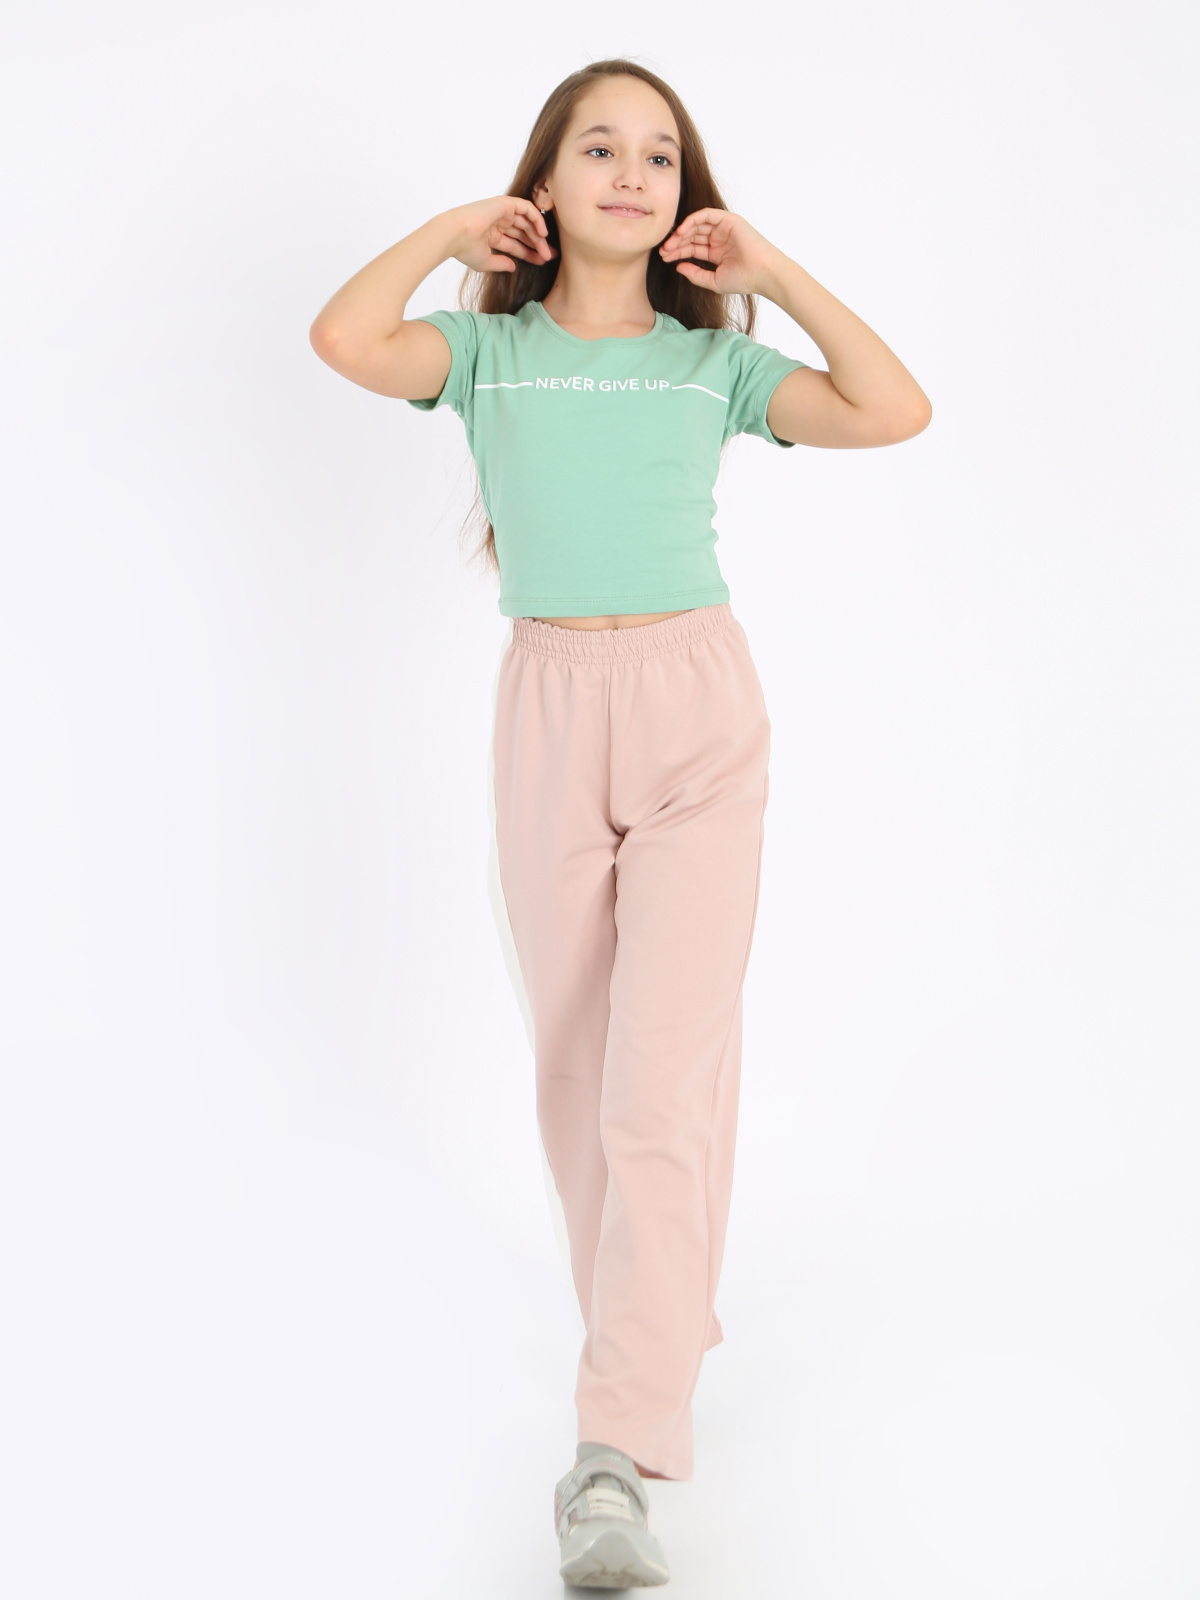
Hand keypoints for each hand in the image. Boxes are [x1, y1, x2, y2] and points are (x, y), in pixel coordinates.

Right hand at [446, 195, 557, 273]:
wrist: (455, 235)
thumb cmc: (464, 249)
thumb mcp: (486, 261)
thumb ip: (501, 263)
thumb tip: (513, 267)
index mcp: (492, 234)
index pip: (516, 244)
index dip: (529, 253)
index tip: (541, 261)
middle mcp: (498, 222)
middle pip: (524, 233)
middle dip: (537, 245)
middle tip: (549, 256)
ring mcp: (501, 212)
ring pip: (527, 222)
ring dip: (538, 235)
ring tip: (547, 250)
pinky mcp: (504, 203)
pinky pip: (527, 208)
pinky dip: (536, 219)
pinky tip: (543, 233)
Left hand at [658, 208, 778, 296]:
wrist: (763, 273)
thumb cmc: (744, 280)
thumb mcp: (713, 280)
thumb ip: (695, 274)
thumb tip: (678, 267)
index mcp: (717, 252)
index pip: (692, 248)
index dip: (677, 252)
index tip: (665, 258)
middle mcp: (719, 238)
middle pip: (692, 236)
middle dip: (676, 243)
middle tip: (663, 251)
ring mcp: (723, 228)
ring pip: (696, 225)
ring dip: (681, 233)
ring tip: (669, 244)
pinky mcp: (728, 220)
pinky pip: (705, 215)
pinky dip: (692, 221)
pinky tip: (681, 231)